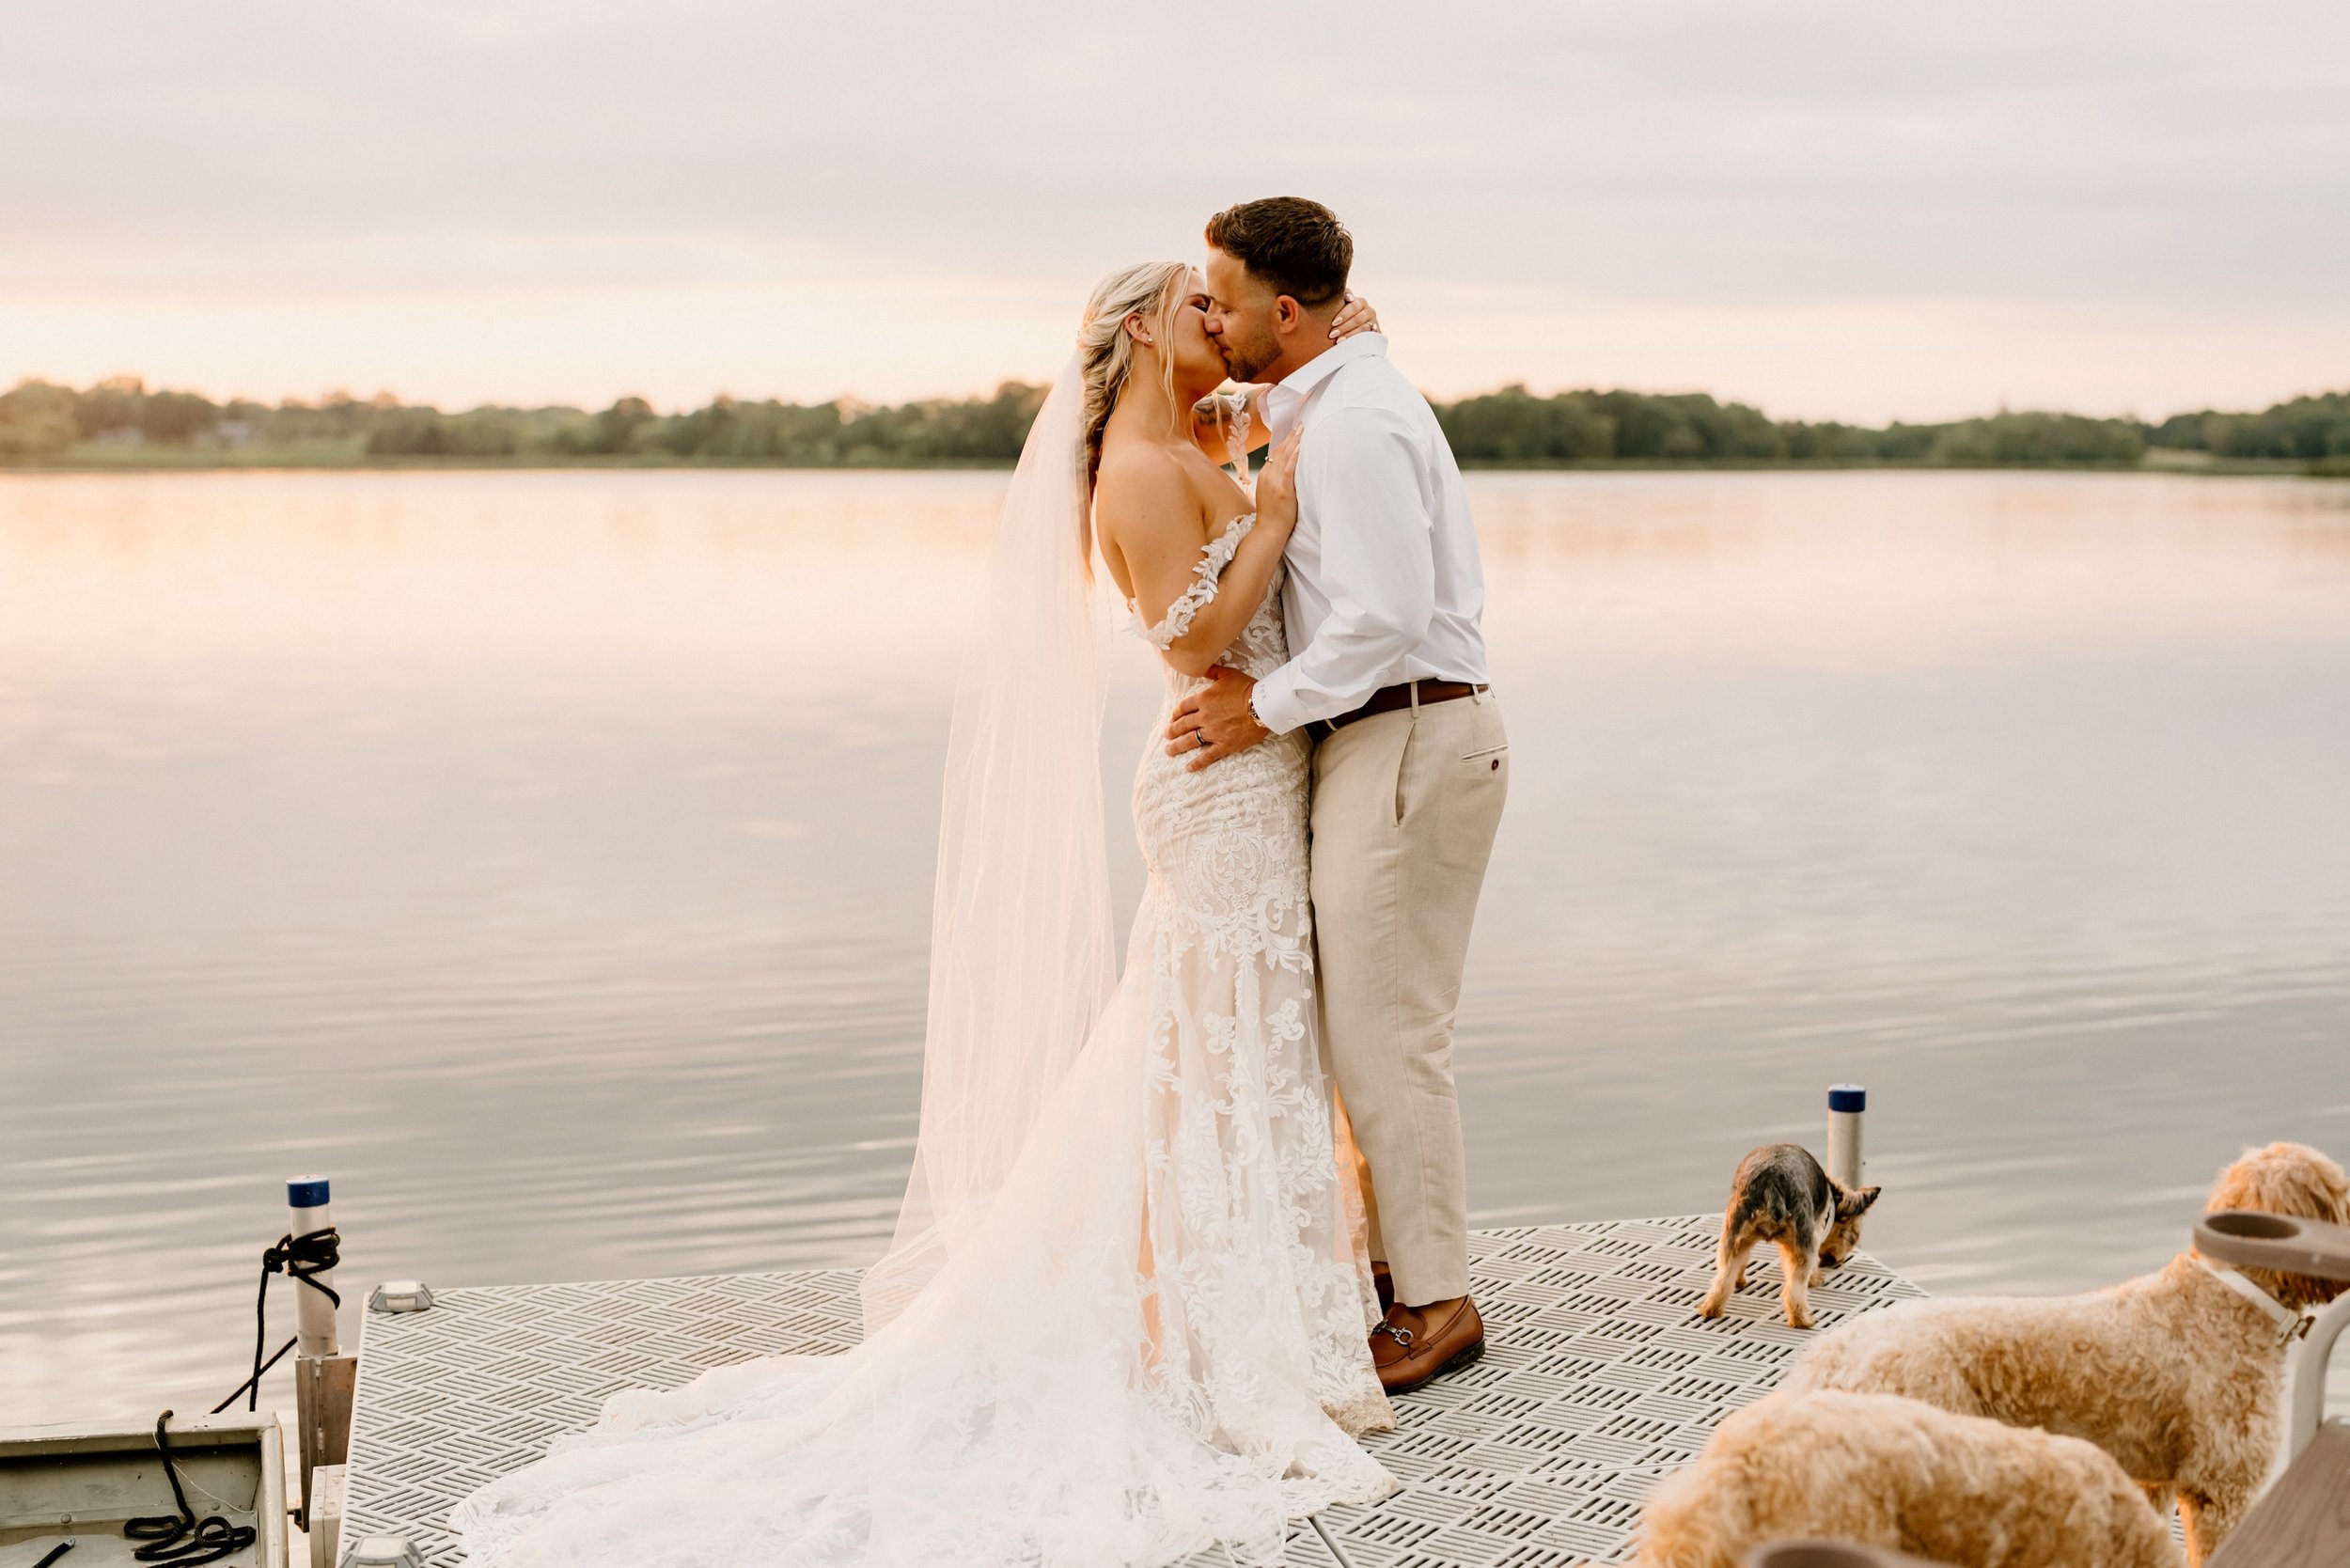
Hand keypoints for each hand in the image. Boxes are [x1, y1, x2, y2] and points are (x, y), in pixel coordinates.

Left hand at [1166, 667, 1269, 770]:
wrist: (1263, 705)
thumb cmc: (1247, 688)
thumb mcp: (1228, 674)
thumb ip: (1212, 671)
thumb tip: (1200, 667)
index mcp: (1204, 699)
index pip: (1183, 707)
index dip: (1176, 713)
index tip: (1172, 718)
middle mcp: (1205, 717)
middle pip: (1182, 725)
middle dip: (1172, 731)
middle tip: (1166, 735)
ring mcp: (1213, 732)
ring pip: (1190, 741)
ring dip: (1177, 746)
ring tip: (1169, 751)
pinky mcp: (1224, 745)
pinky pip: (1207, 756)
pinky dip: (1197, 763)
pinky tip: (1189, 767)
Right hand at [1253, 426, 1303, 544]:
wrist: (1269, 530)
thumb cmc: (1273, 516)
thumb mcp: (1271, 494)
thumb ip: (1277, 482)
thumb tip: (1289, 473)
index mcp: (1264, 476)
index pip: (1275, 454)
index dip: (1285, 442)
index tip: (1294, 432)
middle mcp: (1267, 475)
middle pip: (1279, 451)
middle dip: (1291, 437)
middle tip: (1301, 424)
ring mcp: (1274, 481)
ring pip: (1284, 455)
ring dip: (1295, 441)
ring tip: (1303, 429)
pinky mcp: (1282, 488)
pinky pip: (1289, 467)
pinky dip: (1295, 455)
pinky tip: (1302, 446)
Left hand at [1328, 291, 1379, 340]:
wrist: (1356, 326)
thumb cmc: (1344, 313)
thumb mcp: (1343, 303)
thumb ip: (1344, 295)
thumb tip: (1348, 297)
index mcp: (1361, 302)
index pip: (1353, 307)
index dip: (1344, 315)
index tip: (1333, 323)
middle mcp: (1369, 311)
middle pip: (1358, 319)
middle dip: (1344, 327)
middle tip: (1332, 334)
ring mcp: (1374, 323)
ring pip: (1363, 329)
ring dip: (1350, 335)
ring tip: (1338, 341)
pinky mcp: (1376, 334)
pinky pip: (1368, 338)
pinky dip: (1357, 341)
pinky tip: (1348, 344)